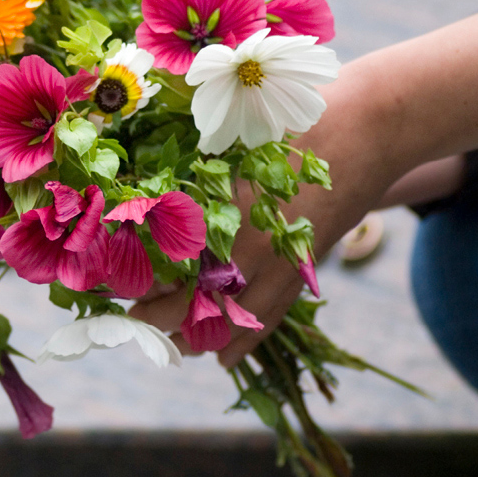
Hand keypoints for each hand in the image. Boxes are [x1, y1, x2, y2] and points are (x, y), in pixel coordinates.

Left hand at [131, 0, 477, 366]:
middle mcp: (246, 242)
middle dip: (153, 314)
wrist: (370, 125)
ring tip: (164, 340)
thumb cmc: (290, 118)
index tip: (107, 280)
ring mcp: (279, 261)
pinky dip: (241, 342)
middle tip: (128, 318)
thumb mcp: (230, 133)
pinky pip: (269, 318)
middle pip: (187, 297)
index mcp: (219, 204)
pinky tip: (219, 358)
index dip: (133, 275)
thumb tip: (141, 185)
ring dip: (191, 334)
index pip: (162, 257)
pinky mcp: (305, 269)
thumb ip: (191, 163)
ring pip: (226, 319)